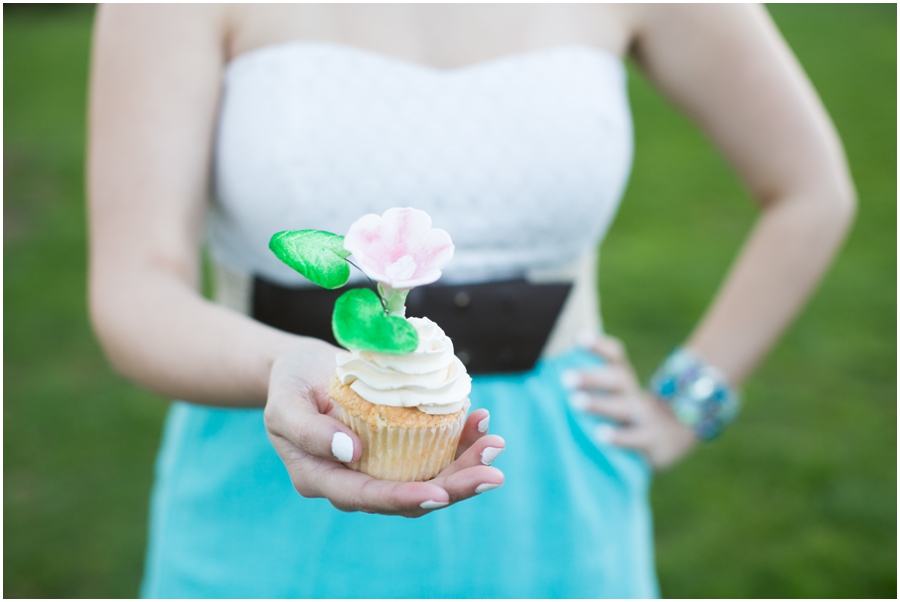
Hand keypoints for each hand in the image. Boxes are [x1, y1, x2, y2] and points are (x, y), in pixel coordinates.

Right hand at [264, 342, 504, 517]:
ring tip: (494, 443)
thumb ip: (309, 431)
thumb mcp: (284, 403)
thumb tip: (353, 453)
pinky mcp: (398, 446)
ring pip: (428, 477)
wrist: (302, 368)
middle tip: (491, 472)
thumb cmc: (289, 384)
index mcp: (323, 480)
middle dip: (454, 487)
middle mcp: (356, 480)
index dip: (405, 498)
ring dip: (465, 465)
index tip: (440, 493)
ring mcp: (380, 466)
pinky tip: (480, 421)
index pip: (368, 497)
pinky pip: (432, 452)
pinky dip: (459, 440)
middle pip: (409, 496)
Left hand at [564, 334, 696, 469]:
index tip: (580, 338)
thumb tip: (542, 377)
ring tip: (575, 401)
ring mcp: (644, 416)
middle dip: (592, 377)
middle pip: (617, 379)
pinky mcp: (650, 440)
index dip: (600, 346)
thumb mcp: (612, 396)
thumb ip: (587, 386)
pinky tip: (600, 436)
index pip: (615, 356)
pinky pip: (636, 437)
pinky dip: (619, 436)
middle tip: (565, 378)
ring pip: (624, 407)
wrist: (669, 440)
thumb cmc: (623, 415)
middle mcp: (633, 393)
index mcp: (621, 380)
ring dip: (599, 404)